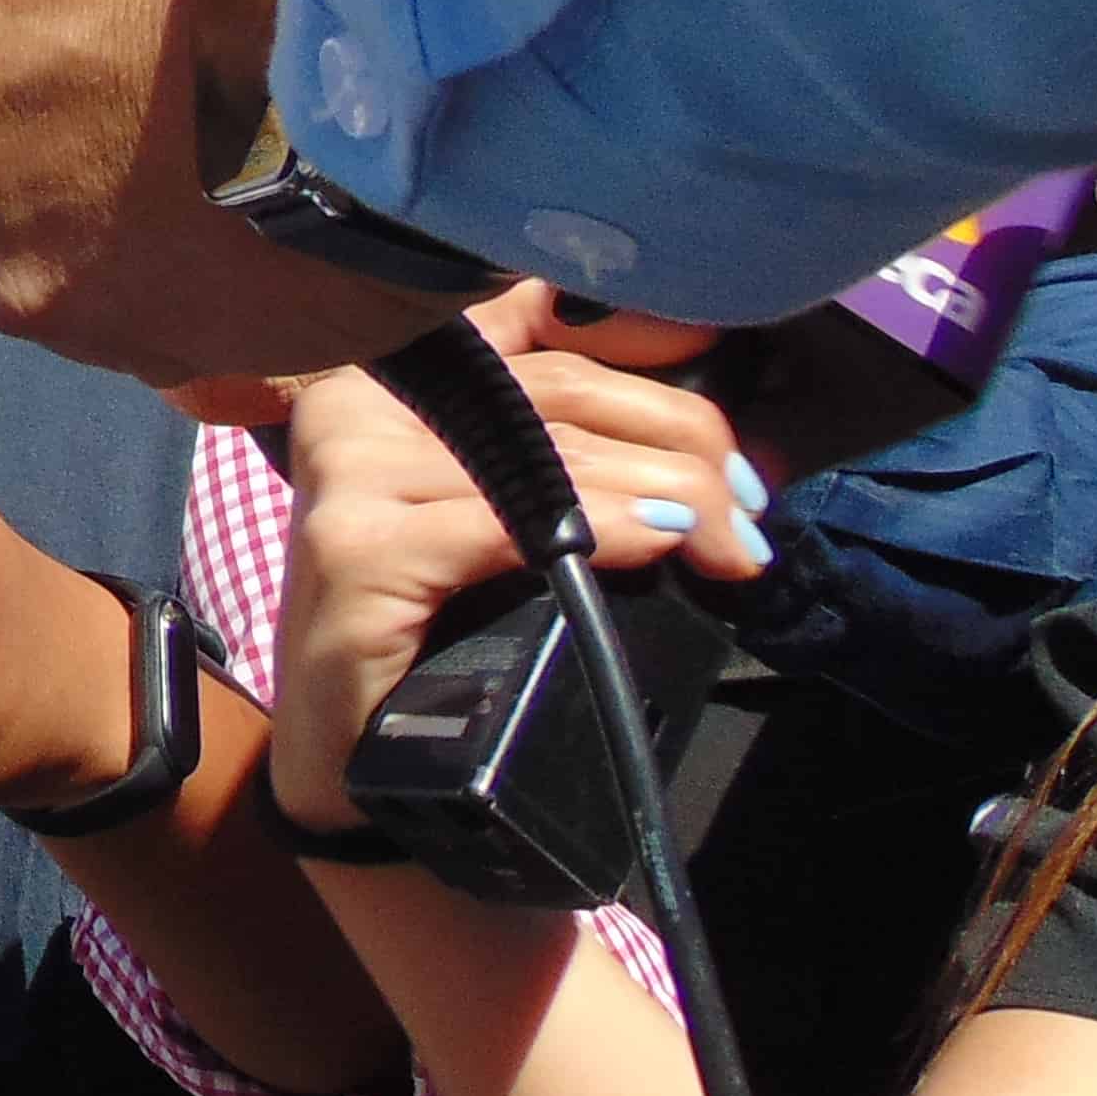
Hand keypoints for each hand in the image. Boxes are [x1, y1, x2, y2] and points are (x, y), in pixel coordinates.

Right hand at [261, 326, 753, 833]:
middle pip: (556, 395)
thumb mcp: (489, 512)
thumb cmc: (434, 638)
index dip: (645, 347)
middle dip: (680, 444)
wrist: (359, 769)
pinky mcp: (357, 549)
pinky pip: (505, 521)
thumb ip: (556, 443)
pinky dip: (598, 530)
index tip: (724, 377)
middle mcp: (357, 406)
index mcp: (387, 378)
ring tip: (729, 543)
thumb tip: (700, 409)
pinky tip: (658, 544)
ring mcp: (349, 475)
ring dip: (664, 498)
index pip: (537, 326)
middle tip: (747, 511)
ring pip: (547, 461)